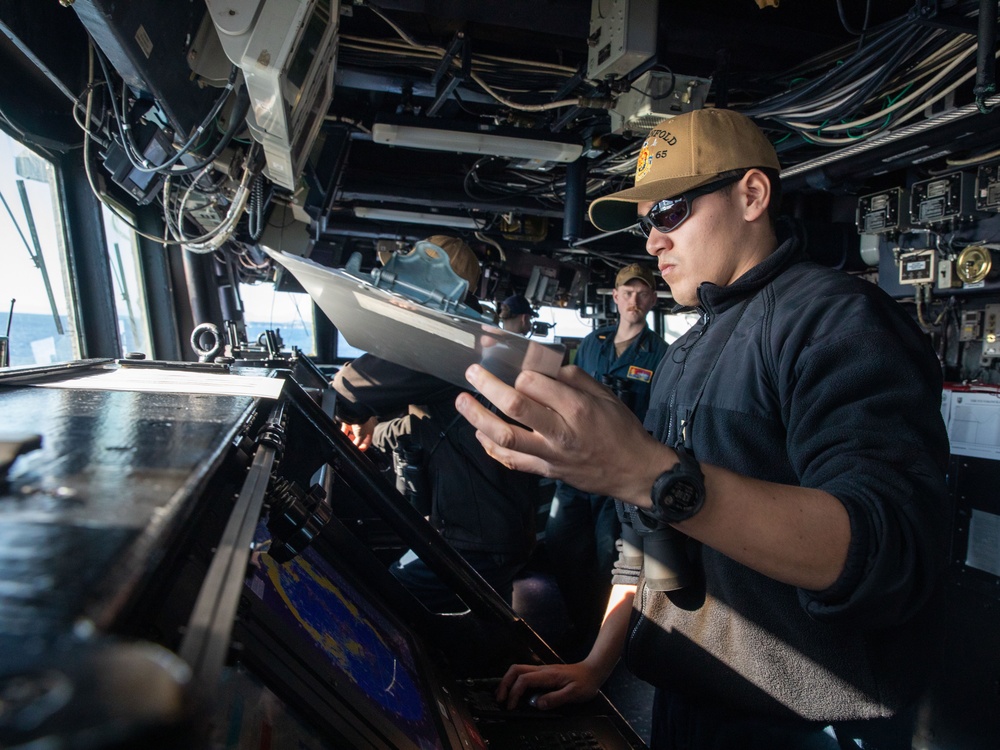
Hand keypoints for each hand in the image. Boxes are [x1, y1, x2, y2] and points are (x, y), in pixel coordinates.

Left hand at [340, 416, 376, 450]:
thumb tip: (354, 448)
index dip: (363, 447)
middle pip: (359, 438)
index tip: (359, 451)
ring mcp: (355, 425)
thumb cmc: (362, 422)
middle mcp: (363, 428)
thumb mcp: (362, 436)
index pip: (367, 442)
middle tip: (352, 447)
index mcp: (369, 431)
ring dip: (349, 439)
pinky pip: (345, 430)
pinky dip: (343, 434)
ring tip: (347, 444)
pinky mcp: (348, 423)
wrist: (355, 413)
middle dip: (355, 443)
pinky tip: (342, 438)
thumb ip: (358, 443)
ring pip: (351, 435)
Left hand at [456, 364, 671, 505]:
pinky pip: (511, 461)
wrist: (634, 470)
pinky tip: (480, 432)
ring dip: (478, 418)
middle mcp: (560, 432)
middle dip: (488, 387)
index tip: (508, 362)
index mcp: (577, 408)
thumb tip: (544, 363)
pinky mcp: (545, 471)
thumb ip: (572, 377)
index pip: (535, 383)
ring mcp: (550, 455)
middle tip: (472, 373)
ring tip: (463, 402)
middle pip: (515, 408)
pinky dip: (491, 447)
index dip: (518, 370)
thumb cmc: (621, 430)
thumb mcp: (604, 395)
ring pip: (505, 437)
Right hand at [495, 661, 602, 710]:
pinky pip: (525, 674)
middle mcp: (542, 670)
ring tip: (504, 696)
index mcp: (548, 675)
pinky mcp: (544, 673)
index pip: (524, 680)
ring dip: (508, 681)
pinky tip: (516, 692)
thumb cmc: (585, 682)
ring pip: (518, 670)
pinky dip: (515, 682)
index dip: (514, 693)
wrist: (592, 671)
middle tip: (500, 699)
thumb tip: (538, 704)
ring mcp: (542, 670)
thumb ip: (555, 698)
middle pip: (516, 670)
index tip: (512, 706)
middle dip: (504, 683)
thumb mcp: (573, 694)